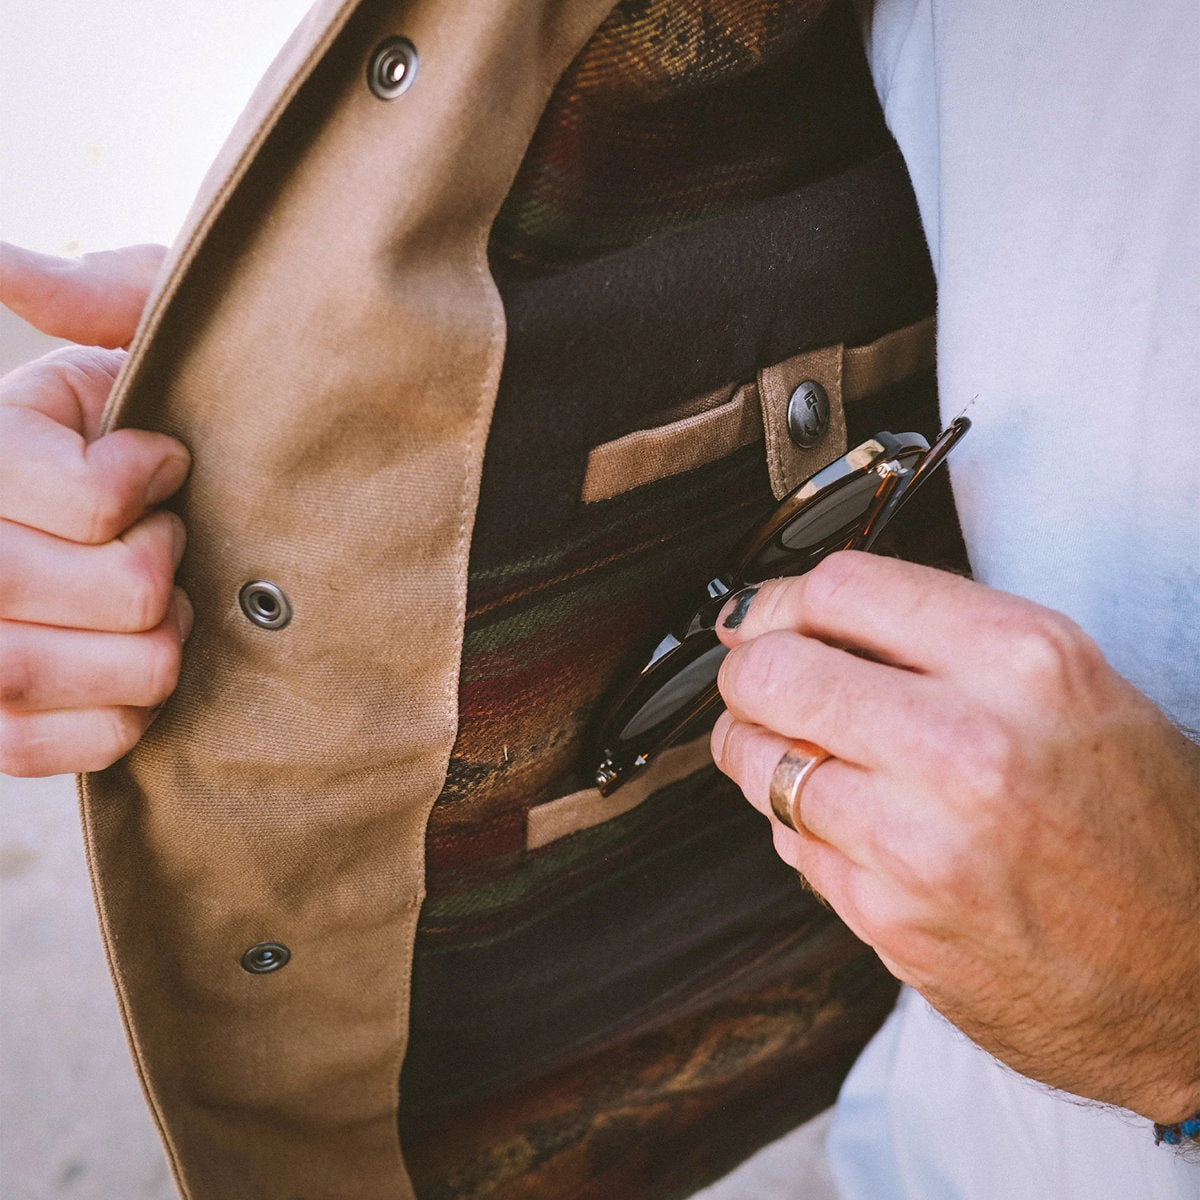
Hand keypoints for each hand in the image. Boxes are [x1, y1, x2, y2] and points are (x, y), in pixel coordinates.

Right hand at [0, 242, 191, 776]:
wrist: (170, 513)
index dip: (134, 490)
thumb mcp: (143, 334)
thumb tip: (6, 261)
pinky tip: (139, 674)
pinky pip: (30, 748)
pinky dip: (113, 721)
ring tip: (165, 609)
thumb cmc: (161, 413)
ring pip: (25, 672)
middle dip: (144, 575)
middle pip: (32, 586)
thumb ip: (100, 296)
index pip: (77, 498)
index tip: (165, 463)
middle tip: (169, 544)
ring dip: (139, 648)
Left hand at [710, 550, 1199, 1123]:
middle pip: (774, 670)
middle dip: (746, 672)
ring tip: (789, 752)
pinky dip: (796, 827)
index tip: (762, 615)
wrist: (1194, 977)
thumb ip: (945, 644)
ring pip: (759, 760)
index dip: (780, 598)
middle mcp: (967, 744)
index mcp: (1024, 662)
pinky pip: (789, 844)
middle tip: (755, 683)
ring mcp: (919, 839)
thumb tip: (810, 619)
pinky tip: (843, 825)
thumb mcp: (1073, 690)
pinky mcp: (889, 918)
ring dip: (754, 750)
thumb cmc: (1143, 829)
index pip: (840, 588)